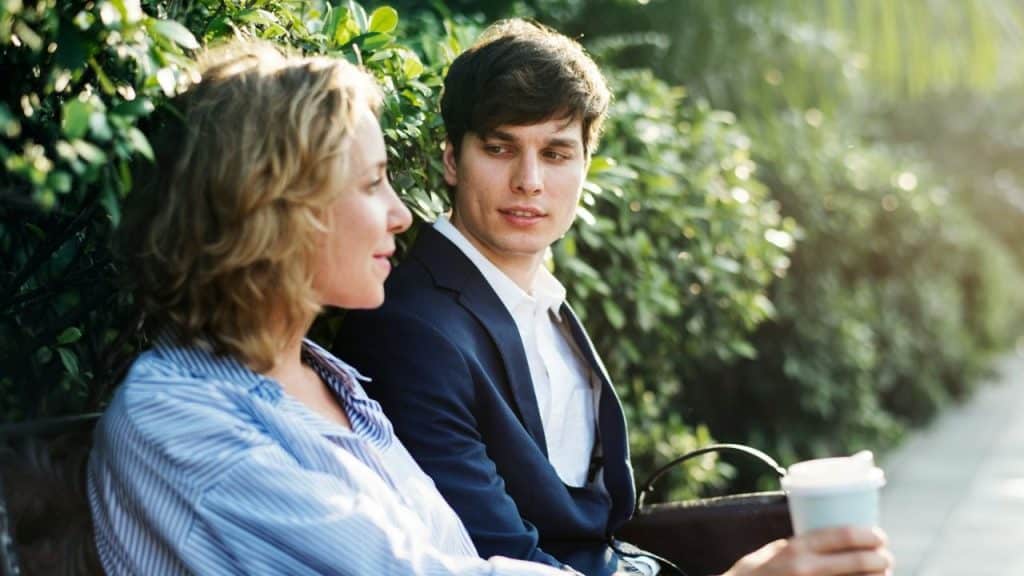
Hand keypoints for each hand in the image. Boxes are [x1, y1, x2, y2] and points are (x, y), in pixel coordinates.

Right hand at [722, 526, 891, 575]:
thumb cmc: (754, 573)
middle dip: (882, 560)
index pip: (843, 535)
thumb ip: (798, 546)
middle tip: (886, 557)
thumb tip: (827, 539)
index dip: (869, 535)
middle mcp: (807, 569)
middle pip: (860, 562)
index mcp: (796, 548)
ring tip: (883, 574)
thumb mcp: (772, 551)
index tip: (879, 537)